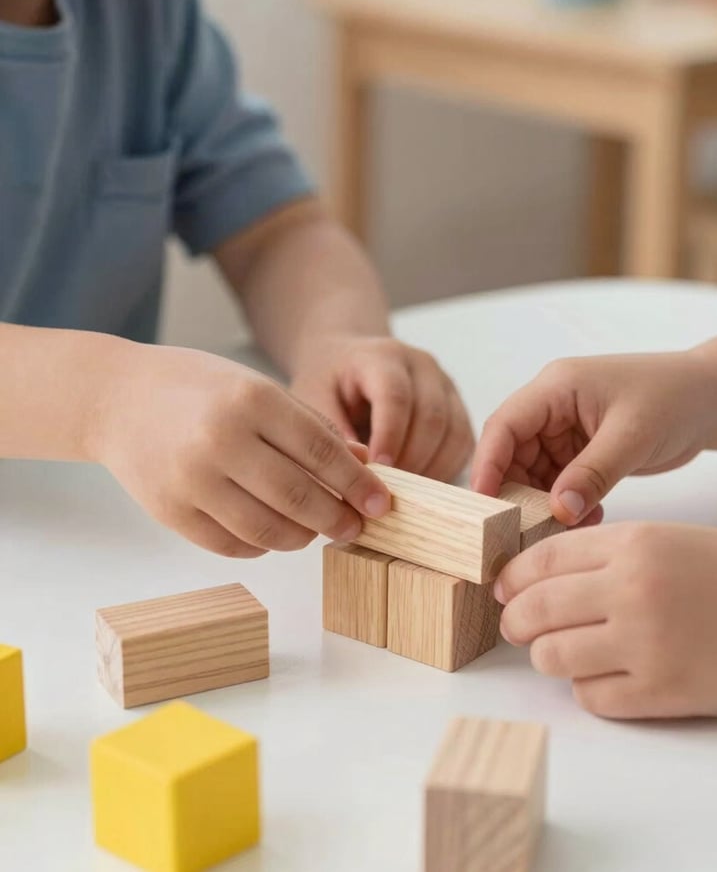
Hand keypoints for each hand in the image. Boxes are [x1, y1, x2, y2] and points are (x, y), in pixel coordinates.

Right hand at [94, 343, 390, 556]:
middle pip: (299, 498)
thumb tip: (362, 467)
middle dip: (338, 519)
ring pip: (268, 531)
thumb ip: (310, 426)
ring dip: (303, 537)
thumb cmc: (198, 389)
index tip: (382, 504)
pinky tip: (272, 532)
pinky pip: (232, 545)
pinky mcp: (170, 512)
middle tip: (355, 526)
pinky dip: (262, 545)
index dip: (358, 485)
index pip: (322, 453)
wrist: (116, 399)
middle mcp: (221, 440)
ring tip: (314, 529)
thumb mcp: (257, 388)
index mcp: (251, 400)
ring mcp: (191, 480)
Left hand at [290, 334, 473, 480]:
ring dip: (431, 468)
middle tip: (388, 491)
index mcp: (383, 357)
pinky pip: (463, 443)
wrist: (347, 363)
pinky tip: (418, 486)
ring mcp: (445, 385)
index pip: (395, 396)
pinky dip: (445, 468)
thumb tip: (355, 469)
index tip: (377, 470)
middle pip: (431, 416)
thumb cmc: (328, 383)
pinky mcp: (456, 407)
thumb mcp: (313, 397)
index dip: (389, 436)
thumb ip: (330, 429)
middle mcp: (422, 366)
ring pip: (454, 431)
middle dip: (411, 459)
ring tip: (402, 492)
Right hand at [472, 351, 716, 525]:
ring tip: (565, 528)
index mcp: (555, 388)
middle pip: (512, 453)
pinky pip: (558, 484)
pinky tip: (589, 519)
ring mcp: (564, 430)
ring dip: (544, 504)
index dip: (488, 463)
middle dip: (517, 492)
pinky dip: (567, 505)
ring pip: (533, 473)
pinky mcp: (579, 452)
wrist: (711, 399)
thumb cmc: (675, 397)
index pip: (504, 425)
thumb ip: (592, 474)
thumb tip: (558, 512)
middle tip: (525, 530)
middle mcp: (552, 407)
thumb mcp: (632, 436)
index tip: (485, 503)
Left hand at [496, 522, 716, 718]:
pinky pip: (591, 697)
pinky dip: (586, 688)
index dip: (511, 577)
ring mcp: (646, 645)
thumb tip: (536, 579)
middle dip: (513, 621)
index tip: (503, 588)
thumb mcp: (663, 540)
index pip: (543, 559)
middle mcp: (632, 591)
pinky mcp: (662, 693)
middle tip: (514, 626)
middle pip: (537, 609)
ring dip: (546, 656)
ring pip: (553, 657)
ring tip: (559, 651)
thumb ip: (600, 554)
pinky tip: (602, 676)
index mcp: (632, 545)